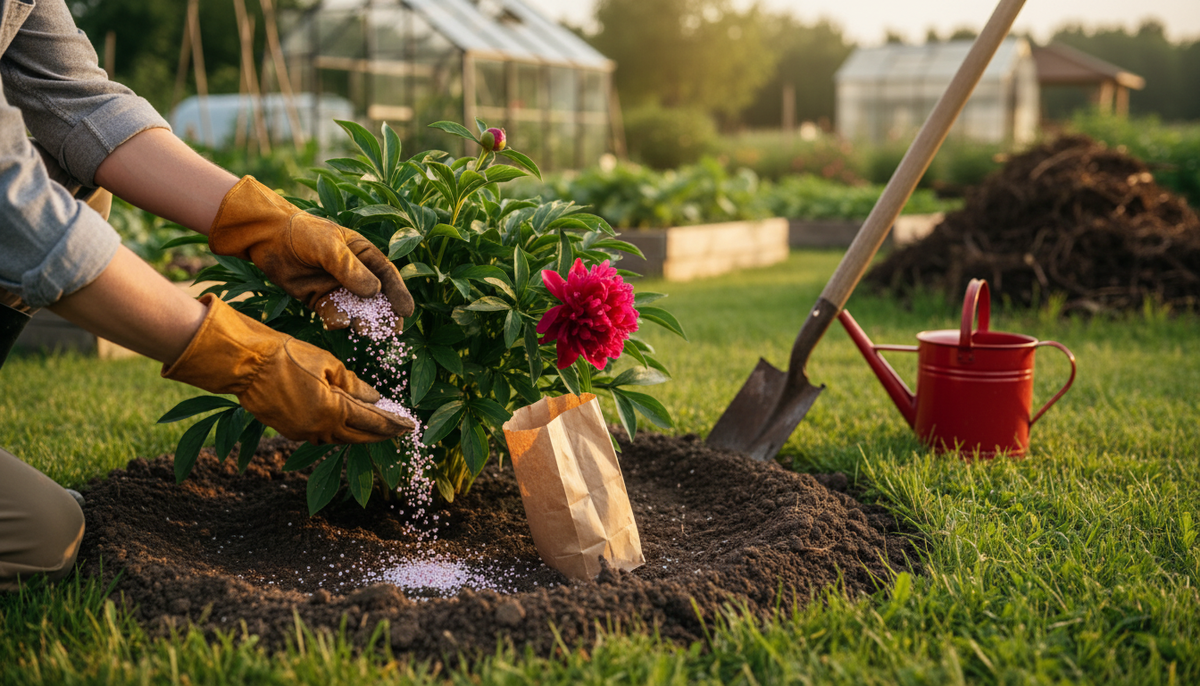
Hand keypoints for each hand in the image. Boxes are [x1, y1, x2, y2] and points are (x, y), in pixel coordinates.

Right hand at [163, 294, 412, 443]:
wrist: (244, 364)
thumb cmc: (286, 355)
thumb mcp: (327, 364)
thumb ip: (354, 384)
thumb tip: (375, 398)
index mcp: (333, 411)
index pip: (373, 422)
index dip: (393, 423)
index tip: (410, 425)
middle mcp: (319, 428)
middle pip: (359, 437)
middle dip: (381, 434)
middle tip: (398, 429)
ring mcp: (302, 432)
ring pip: (339, 438)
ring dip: (359, 433)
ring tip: (376, 426)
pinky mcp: (289, 430)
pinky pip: (321, 435)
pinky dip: (338, 430)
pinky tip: (345, 422)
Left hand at [208, 177, 413, 331]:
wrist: (268, 237)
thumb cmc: (304, 234)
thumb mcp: (330, 247)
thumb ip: (350, 269)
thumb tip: (374, 293)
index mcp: (364, 254)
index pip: (387, 276)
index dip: (398, 294)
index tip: (406, 312)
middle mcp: (355, 273)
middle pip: (375, 297)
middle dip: (383, 314)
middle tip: (390, 331)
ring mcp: (337, 288)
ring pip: (355, 309)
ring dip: (361, 320)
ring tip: (363, 330)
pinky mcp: (319, 300)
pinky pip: (333, 314)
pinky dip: (337, 320)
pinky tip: (337, 323)